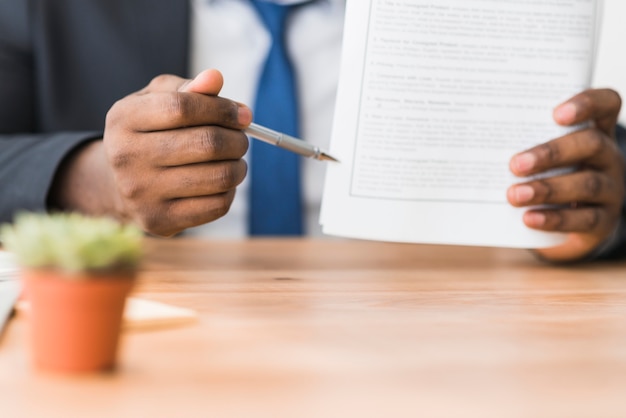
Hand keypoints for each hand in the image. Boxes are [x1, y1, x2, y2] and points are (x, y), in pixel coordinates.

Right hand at [50, 69, 251, 236]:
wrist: (119, 184)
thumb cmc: (149, 133)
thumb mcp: (159, 101)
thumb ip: (190, 88)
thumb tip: (215, 79)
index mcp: (124, 119)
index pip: (184, 107)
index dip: (223, 109)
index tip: (244, 115)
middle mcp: (126, 157)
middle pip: (207, 144)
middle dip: (237, 140)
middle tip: (242, 139)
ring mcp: (141, 193)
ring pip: (218, 177)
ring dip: (239, 166)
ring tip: (235, 160)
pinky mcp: (159, 221)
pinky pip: (217, 206)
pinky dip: (229, 191)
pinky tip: (222, 183)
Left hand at [507, 89, 624, 261]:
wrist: (563, 224)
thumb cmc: (544, 175)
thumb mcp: (539, 156)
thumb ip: (522, 144)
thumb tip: (479, 145)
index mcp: (594, 130)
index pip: (605, 104)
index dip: (587, 104)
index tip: (557, 114)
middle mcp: (607, 156)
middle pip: (592, 144)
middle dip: (552, 153)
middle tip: (515, 164)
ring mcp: (610, 189)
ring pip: (587, 184)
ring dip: (548, 189)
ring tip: (515, 195)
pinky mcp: (603, 220)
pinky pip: (584, 219)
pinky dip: (554, 219)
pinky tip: (529, 218)